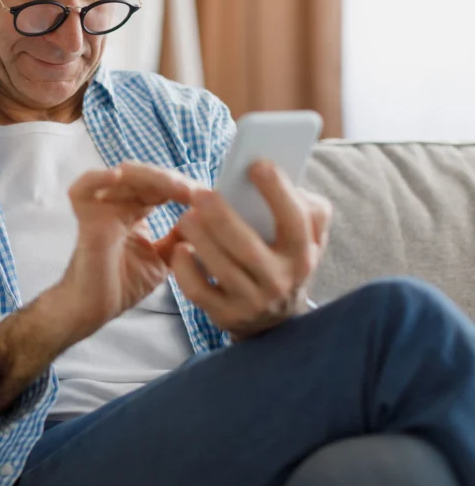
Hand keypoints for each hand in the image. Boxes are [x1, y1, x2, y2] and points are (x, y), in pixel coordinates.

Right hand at [52, 162, 203, 339]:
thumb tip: (205, 222)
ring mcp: (101, 208)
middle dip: (172, 180)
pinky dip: (97, 178)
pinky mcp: (86, 218)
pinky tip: (117, 176)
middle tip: (195, 192)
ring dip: (151, 176)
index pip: (160, 187)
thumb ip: (179, 239)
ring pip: (123, 175)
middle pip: (145, 176)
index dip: (184, 188)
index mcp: (135, 210)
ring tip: (175, 187)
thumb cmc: (122, 284)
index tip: (210, 198)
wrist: (95, 309)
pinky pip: (83, 189)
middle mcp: (118, 204)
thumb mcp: (163, 259)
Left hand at [170, 160, 332, 339]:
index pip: (295, 220)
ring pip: (221, 268)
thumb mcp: (307, 239)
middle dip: (221, 218)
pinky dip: (185, 270)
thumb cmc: (284, 261)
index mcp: (302, 253)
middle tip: (201, 193)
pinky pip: (199, 291)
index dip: (277, 190)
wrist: (276, 321)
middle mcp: (280, 280)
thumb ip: (307, 209)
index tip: (256, 164)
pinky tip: (179, 249)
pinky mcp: (226, 316)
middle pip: (248, 247)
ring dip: (200, 238)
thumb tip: (286, 179)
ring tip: (186, 217)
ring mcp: (252, 301)